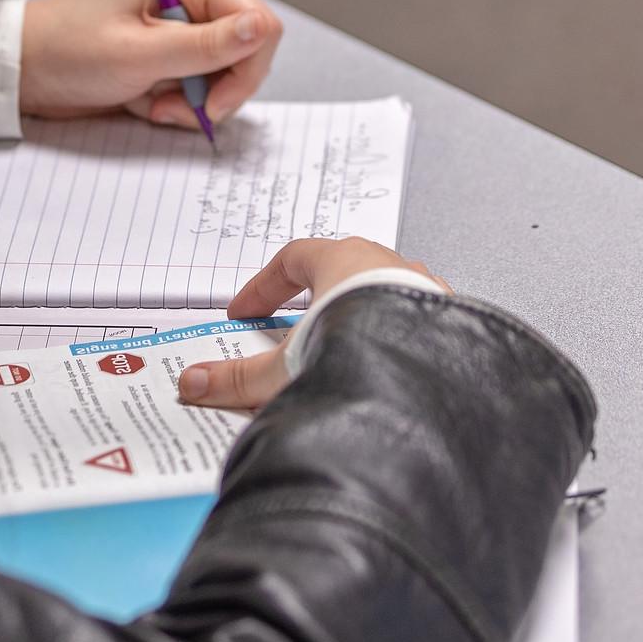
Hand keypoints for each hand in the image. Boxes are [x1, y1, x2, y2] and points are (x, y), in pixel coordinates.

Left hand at [19, 0, 283, 129]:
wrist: (25, 69)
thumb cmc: (69, 51)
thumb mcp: (138, 55)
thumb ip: (204, 46)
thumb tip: (263, 29)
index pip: (259, 23)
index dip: (244, 70)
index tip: (209, 105)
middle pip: (249, 50)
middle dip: (218, 90)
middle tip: (174, 108)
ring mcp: (186, 23)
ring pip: (229, 73)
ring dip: (195, 101)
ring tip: (153, 105)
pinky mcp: (174, 50)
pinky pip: (203, 83)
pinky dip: (181, 102)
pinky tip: (147, 102)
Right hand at [177, 237, 451, 409]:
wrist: (425, 374)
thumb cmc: (361, 348)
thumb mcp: (285, 366)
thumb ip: (238, 377)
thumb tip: (196, 383)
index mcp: (343, 260)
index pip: (291, 258)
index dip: (263, 286)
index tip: (245, 310)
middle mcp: (386, 265)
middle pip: (338, 272)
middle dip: (310, 301)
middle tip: (291, 329)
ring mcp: (421, 289)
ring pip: (379, 293)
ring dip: (354, 317)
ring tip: (338, 352)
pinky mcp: (446, 321)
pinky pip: (409, 321)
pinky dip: (389, 339)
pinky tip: (382, 367)